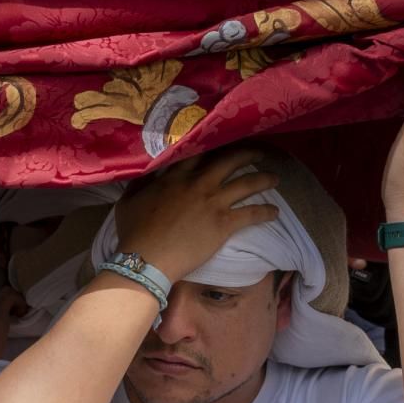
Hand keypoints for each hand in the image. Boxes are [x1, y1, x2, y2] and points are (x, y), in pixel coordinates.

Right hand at [110, 145, 279, 283]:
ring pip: (248, 183)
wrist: (144, 260)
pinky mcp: (224, 223)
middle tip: (260, 154)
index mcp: (175, 177)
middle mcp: (198, 183)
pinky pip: (252, 213)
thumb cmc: (133, 234)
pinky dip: (266, 212)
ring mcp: (213, 202)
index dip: (214, 145)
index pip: (199, 152)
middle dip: (248, 154)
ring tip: (275, 179)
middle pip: (230, 161)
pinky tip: (275, 213)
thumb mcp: (128, 203)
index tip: (224, 143)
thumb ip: (139, 185)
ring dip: (265, 179)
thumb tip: (144, 175)